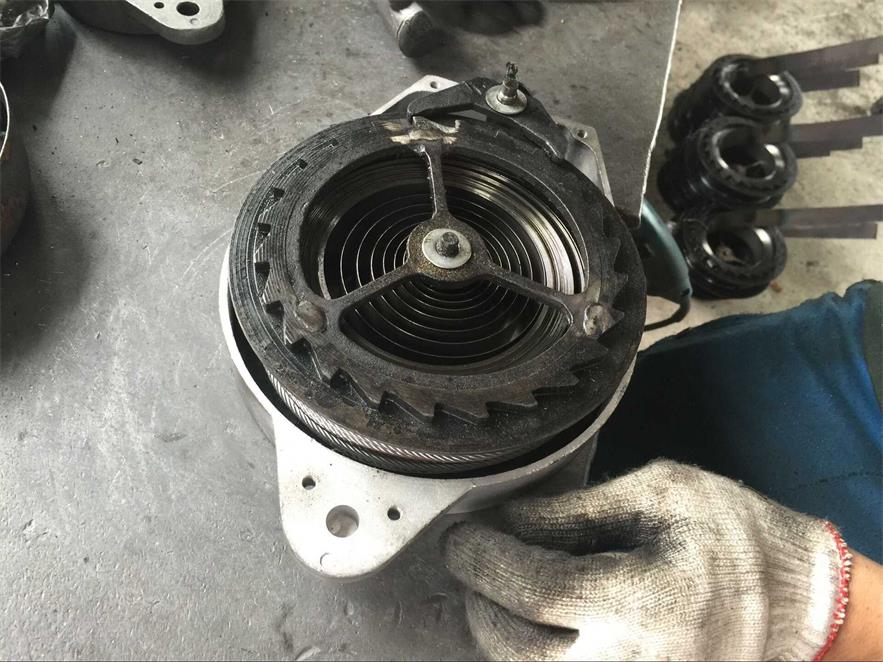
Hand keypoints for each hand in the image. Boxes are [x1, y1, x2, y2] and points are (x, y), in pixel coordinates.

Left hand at [443, 460, 850, 660]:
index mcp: (642, 602)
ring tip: (490, 585)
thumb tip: (507, 520)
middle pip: (516, 648)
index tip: (459, 535)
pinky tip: (525, 618)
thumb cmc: (733, 533)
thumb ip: (575, 510)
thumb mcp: (658, 494)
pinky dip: (529, 652)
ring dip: (495, 631)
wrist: (797, 602)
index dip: (483, 561)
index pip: (532, 591)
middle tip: (467, 556)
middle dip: (478, 598)